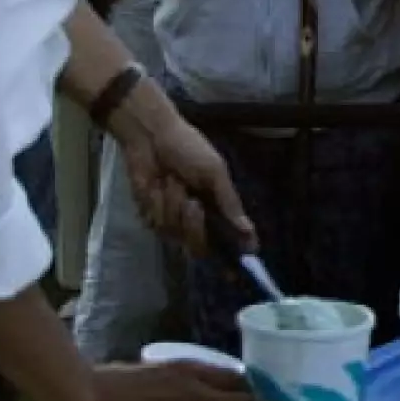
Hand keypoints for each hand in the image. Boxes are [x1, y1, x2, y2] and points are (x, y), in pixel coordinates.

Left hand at [111, 84, 255, 256]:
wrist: (152, 137)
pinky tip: (155, 186)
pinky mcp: (151, 215)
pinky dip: (156, 205)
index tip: (241, 263)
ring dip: (173, 207)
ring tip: (171, 182)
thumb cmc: (188, 148)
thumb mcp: (214, 171)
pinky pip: (156, 225)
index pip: (230, 236)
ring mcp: (173, 218)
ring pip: (176, 235)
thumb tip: (248, 230)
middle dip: (195, 227)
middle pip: (201, 247)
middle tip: (193, 203)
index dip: (236, 253)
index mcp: (217, 205)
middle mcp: (197, 217)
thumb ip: (229, 202)